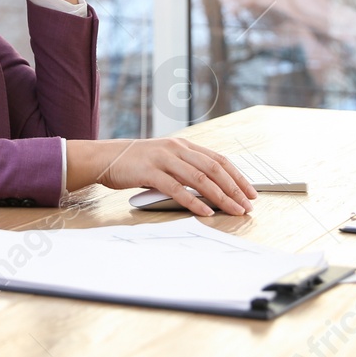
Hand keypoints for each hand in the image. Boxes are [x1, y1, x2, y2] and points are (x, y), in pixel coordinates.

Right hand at [65, 137, 258, 216]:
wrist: (104, 158)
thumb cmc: (135, 163)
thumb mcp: (164, 160)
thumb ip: (185, 169)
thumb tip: (211, 188)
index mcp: (183, 145)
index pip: (218, 160)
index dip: (238, 176)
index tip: (251, 192)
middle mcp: (176, 149)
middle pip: (214, 168)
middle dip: (235, 188)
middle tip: (248, 205)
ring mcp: (163, 159)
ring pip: (200, 178)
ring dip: (220, 196)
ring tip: (234, 210)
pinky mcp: (149, 172)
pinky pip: (177, 188)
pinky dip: (194, 201)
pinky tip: (206, 211)